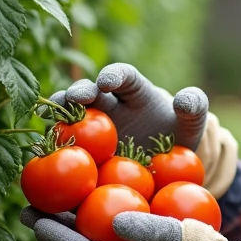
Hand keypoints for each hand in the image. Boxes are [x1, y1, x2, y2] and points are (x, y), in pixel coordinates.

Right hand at [51, 62, 207, 150]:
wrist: (165, 165)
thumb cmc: (178, 135)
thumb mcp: (193, 122)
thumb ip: (195, 106)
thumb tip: (184, 101)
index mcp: (135, 91)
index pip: (124, 76)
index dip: (114, 75)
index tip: (107, 81)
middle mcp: (109, 104)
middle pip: (90, 92)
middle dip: (80, 92)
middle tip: (74, 98)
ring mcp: (93, 128)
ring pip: (70, 116)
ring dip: (58, 114)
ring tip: (49, 119)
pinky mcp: (84, 150)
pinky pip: (67, 146)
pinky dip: (55, 146)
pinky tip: (45, 152)